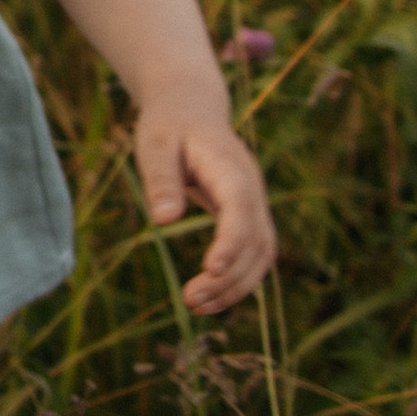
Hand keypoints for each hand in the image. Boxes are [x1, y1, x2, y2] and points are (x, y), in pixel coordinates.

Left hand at [134, 95, 276, 312]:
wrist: (192, 109)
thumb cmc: (169, 127)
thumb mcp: (155, 145)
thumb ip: (161, 180)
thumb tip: (164, 219)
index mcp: (228, 167)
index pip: (239, 207)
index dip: (231, 240)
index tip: (211, 269)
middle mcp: (251, 188)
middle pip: (255, 239)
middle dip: (229, 275)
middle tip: (190, 300)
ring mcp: (254, 204)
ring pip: (261, 254)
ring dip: (235, 286)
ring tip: (196, 306)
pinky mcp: (247, 217)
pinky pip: (253, 255)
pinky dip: (237, 280)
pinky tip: (208, 299)